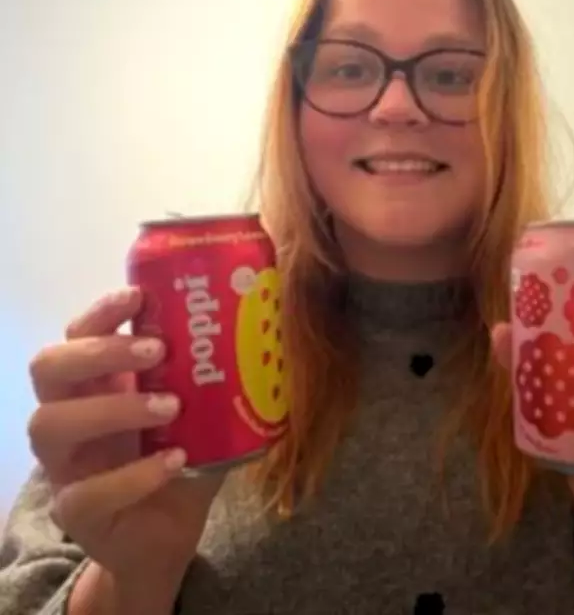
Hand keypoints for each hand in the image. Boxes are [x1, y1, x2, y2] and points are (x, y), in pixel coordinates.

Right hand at [27, 288, 222, 590]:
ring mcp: (65, 465)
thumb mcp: (203, 410)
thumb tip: (267, 324)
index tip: (139, 296)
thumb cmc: (184, 457)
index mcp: (99, 381)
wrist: (169, 533)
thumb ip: (218, 374)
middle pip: (50, 367)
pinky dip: (134, 475)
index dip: (101, 312)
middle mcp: (71, 414)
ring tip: (171, 407)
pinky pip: (85, 493)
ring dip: (114, 408)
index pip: (78, 333)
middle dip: (101, 351)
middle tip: (159, 350)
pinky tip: (175, 462)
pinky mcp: (76, 512)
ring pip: (50, 424)